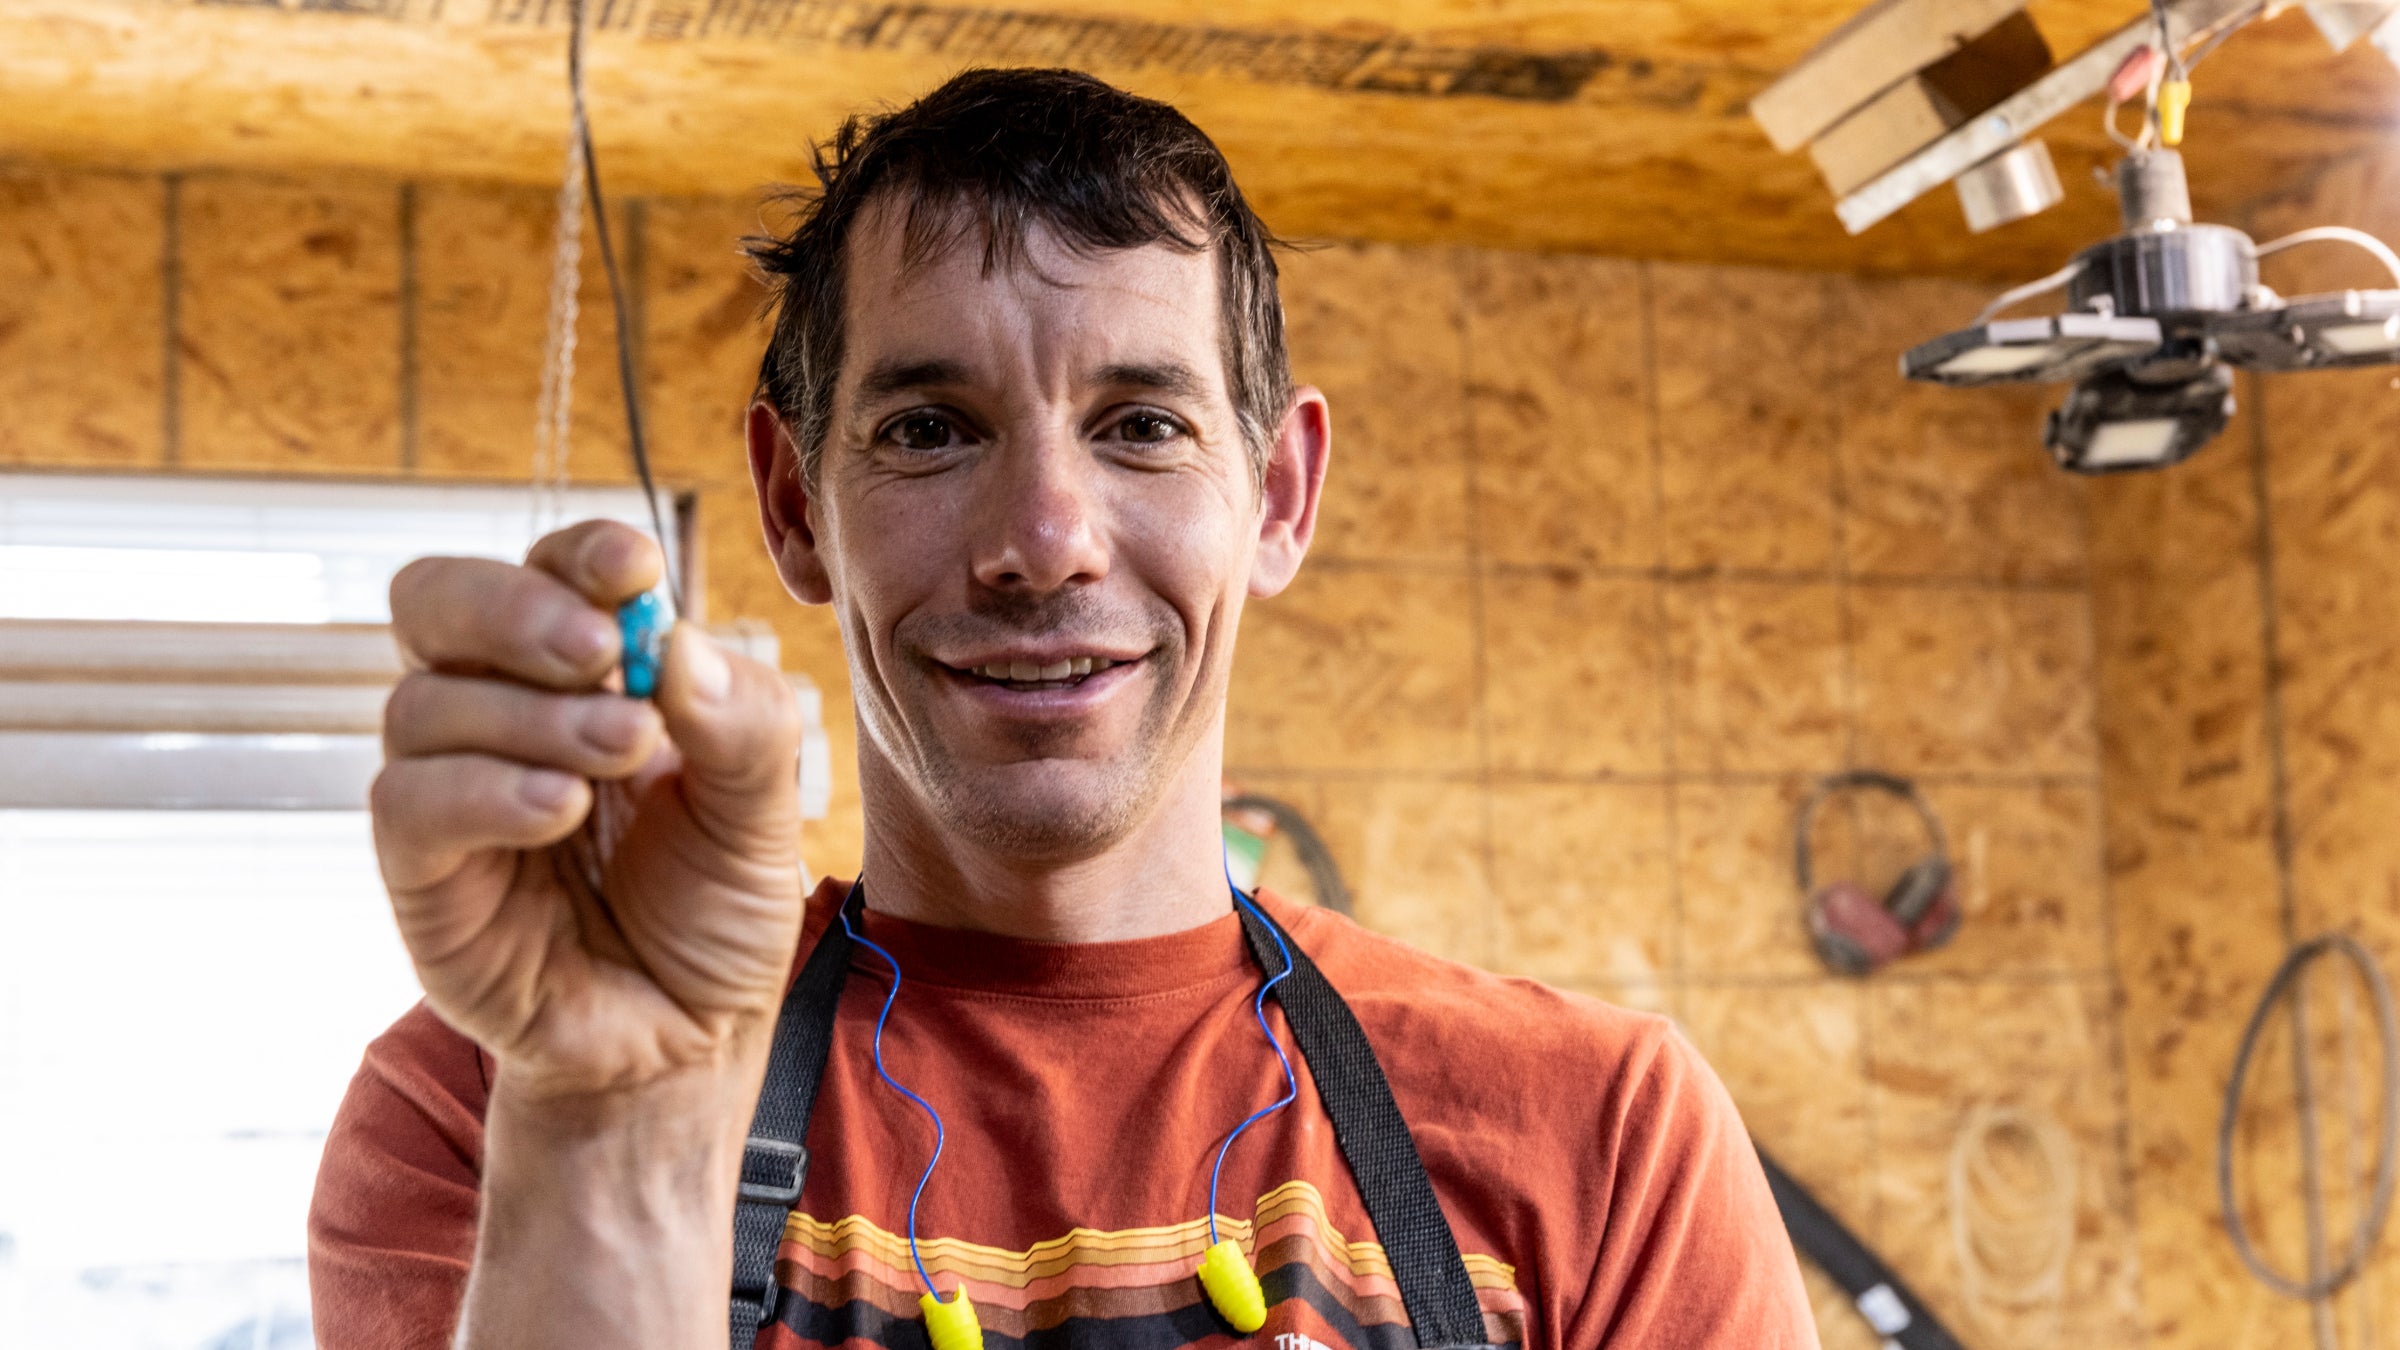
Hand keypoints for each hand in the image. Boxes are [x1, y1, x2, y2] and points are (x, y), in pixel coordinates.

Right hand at [372, 519, 805, 1100]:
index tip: (636, 565)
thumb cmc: (715, 910)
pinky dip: (483, 790)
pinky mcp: (423, 878)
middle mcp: (498, 715)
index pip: (545, 574)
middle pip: (435, 602)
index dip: (577, 554)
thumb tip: (681, 640)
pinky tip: (560, 808)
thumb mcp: (763, 812)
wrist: (689, 1038)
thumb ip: (741, 723)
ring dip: (531, 715)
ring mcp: (450, 792)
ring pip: (424, 702)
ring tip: (626, 751)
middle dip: (514, 606)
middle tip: (602, 646)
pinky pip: (408, 803)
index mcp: (582, 677)